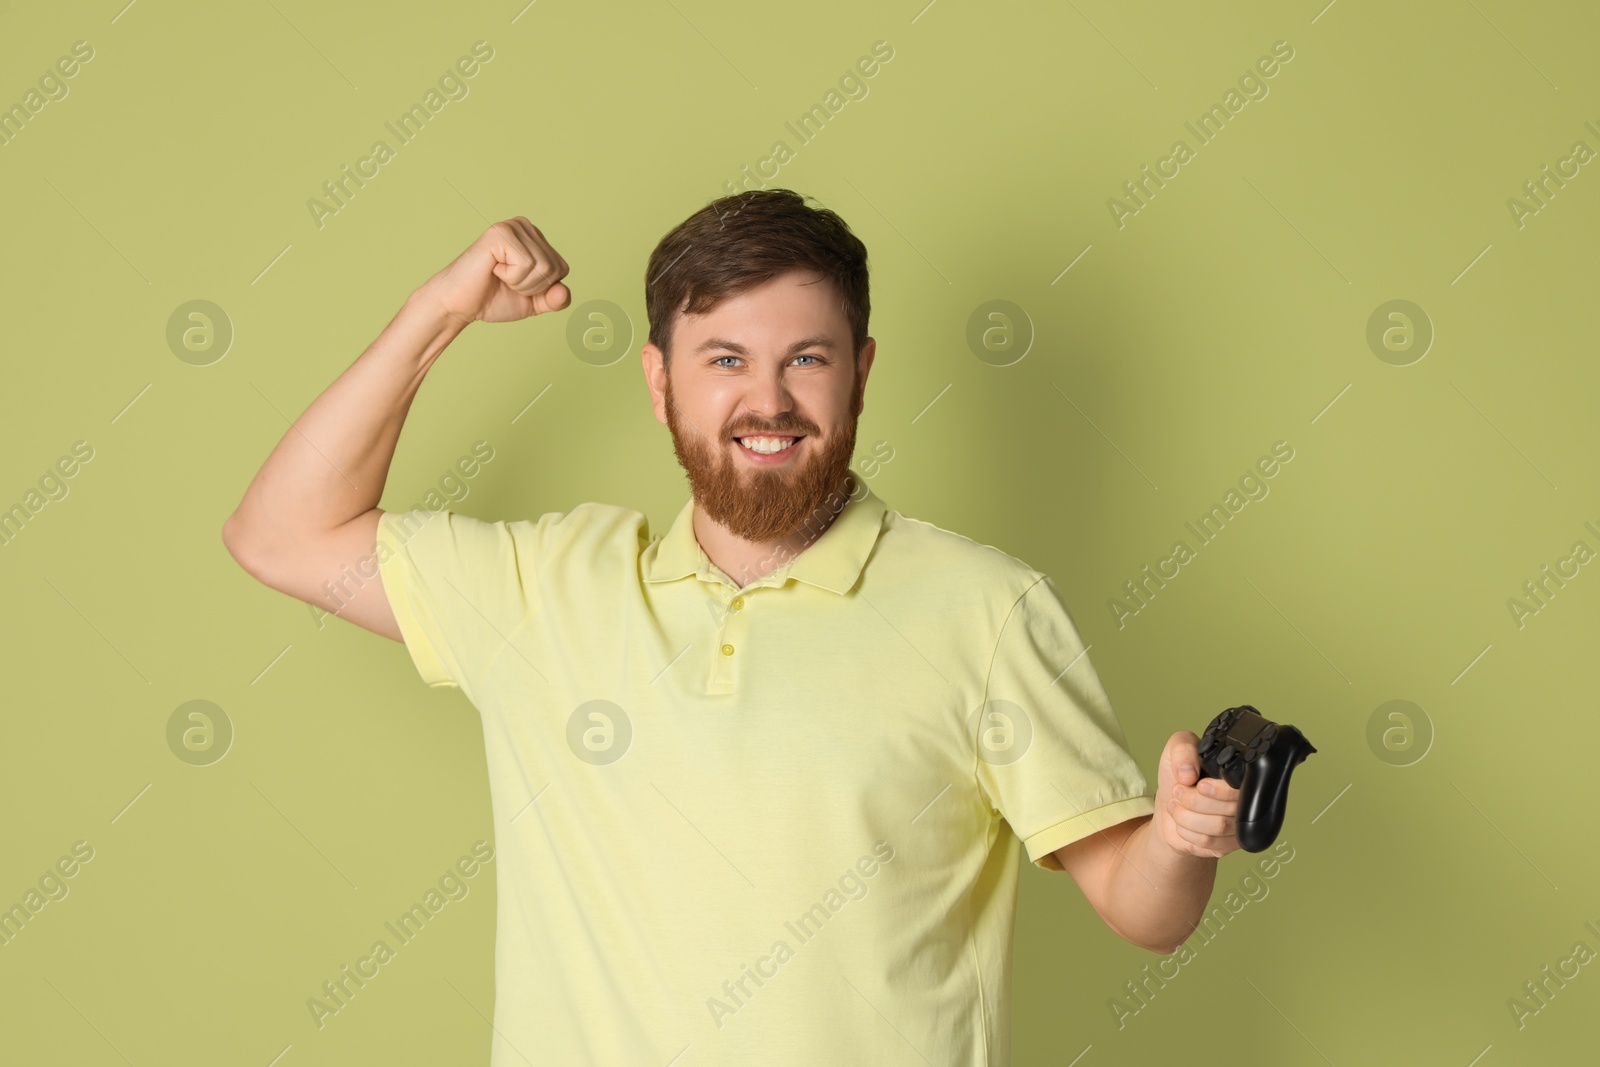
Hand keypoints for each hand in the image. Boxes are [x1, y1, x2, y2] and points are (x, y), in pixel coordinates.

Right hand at [421, 217, 570, 326]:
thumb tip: (564, 291)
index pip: (562, 270)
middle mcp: (526, 226)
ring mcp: (513, 227)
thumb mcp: (533, 302)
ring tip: (499, 275)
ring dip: (520, 283)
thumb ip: (554, 299)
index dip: (542, 288)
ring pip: (543, 267)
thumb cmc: (493, 299)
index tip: (516, 285)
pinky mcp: (500, 233)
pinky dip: (511, 277)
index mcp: (536, 239)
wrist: (460, 305)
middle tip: (505, 282)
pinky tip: (493, 269)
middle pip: (554, 268)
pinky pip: (526, 264)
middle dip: (532, 286)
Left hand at [1154, 730, 1240, 858]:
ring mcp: (1237, 826)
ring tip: (1176, 804)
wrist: (1168, 804)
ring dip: (1187, 816)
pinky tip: (1181, 820)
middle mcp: (1244, 802)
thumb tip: (1189, 772)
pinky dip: (1187, 831)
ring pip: (1219, 827)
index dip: (1221, 790)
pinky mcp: (1225, 845)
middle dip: (1195, 801)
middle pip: (1231, 810)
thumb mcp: (1176, 749)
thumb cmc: (1178, 775)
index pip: (1246, 789)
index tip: (1199, 785)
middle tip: (1179, 790)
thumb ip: (1183, 749)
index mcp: (1240, 776)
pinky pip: (1209, 842)